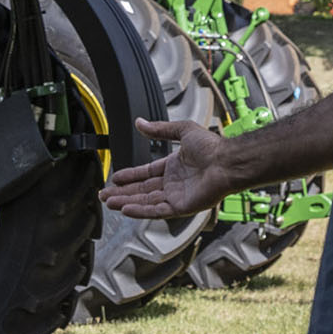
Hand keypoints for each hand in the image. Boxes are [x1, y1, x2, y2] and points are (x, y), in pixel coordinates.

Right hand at [99, 118, 239, 218]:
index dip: (129, 176)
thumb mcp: (182, 131)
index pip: (146, 173)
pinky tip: (127, 209)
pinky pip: (157, 210)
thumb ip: (160, 130)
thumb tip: (140, 123)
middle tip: (105, 195)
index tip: (115, 178)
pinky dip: (141, 210)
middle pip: (142, 189)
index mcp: (174, 166)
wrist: (227, 161)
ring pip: (146, 201)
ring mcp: (177, 196)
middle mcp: (174, 182)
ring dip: (127, 202)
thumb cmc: (213, 147)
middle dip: (122, 192)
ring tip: (110, 202)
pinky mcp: (182, 207)